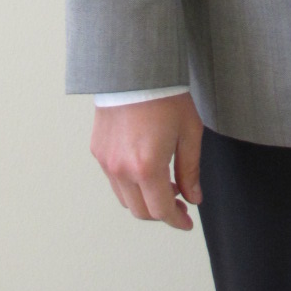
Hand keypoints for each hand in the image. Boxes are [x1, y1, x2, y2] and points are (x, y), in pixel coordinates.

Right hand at [90, 92, 204, 228]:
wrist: (135, 69)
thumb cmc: (165, 96)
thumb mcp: (189, 132)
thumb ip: (191, 170)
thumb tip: (193, 197)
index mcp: (146, 167)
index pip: (160, 210)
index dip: (176, 220)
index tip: (186, 222)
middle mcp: (121, 169)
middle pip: (140, 210)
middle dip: (161, 212)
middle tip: (178, 203)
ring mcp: (106, 161)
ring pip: (124, 198)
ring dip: (144, 199)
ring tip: (164, 184)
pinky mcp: (97, 150)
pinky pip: (113, 179)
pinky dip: (129, 183)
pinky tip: (145, 169)